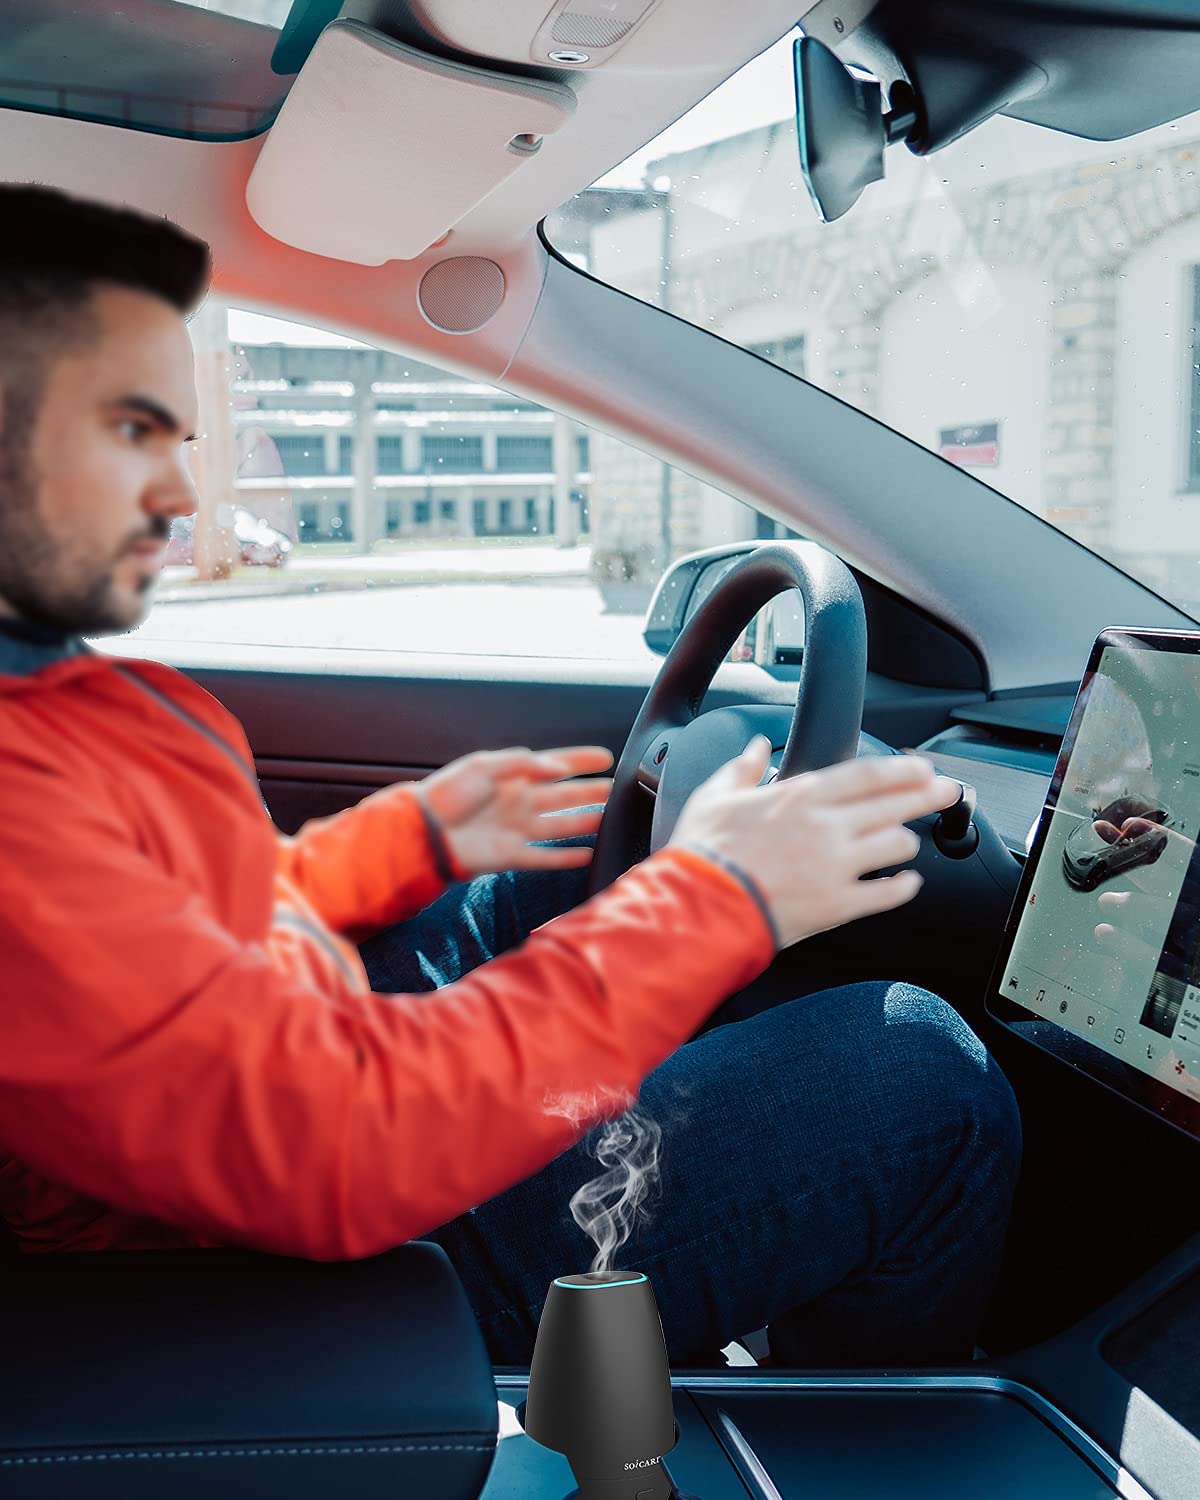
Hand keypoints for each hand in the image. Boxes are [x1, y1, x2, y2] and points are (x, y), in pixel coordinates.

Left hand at [413, 745, 614, 878]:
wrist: (423, 831)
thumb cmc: (446, 794)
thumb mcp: (483, 765)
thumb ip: (522, 763)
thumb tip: (558, 769)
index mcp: (512, 777)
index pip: (555, 765)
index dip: (580, 761)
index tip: (606, 757)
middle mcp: (519, 802)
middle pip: (565, 796)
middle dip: (591, 793)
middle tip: (618, 791)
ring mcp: (517, 830)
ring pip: (562, 825)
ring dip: (587, 822)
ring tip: (612, 818)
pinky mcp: (512, 856)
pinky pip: (546, 857)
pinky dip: (567, 857)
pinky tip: (588, 854)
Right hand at [667, 738, 962, 951]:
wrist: (700, 906)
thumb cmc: (703, 854)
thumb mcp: (715, 797)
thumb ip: (742, 768)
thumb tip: (757, 748)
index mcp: (801, 796)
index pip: (868, 774)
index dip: (903, 769)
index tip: (923, 768)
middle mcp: (827, 826)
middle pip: (894, 805)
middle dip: (928, 796)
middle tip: (949, 793)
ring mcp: (837, 866)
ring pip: (897, 846)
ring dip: (907, 842)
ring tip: (910, 842)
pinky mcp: (838, 905)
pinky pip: (886, 894)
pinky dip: (902, 888)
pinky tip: (908, 884)